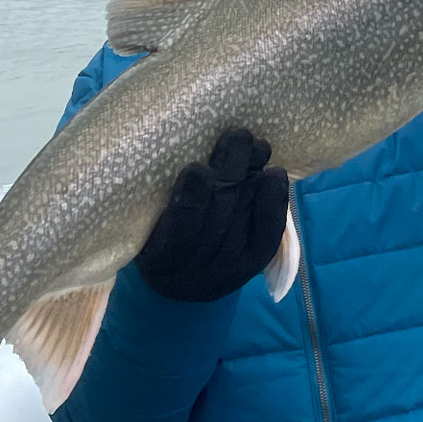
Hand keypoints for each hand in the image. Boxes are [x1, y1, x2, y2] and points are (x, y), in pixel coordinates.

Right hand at [135, 128, 288, 301]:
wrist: (183, 285)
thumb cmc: (158, 238)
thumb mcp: (147, 225)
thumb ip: (160, 196)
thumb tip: (186, 146)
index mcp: (161, 258)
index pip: (180, 230)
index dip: (192, 199)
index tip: (197, 168)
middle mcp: (197, 267)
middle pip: (219, 214)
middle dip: (230, 171)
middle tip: (237, 136)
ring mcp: (229, 267)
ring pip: (243, 214)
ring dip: (252, 175)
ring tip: (257, 145)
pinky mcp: (255, 262)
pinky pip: (269, 232)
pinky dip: (274, 201)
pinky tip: (275, 174)